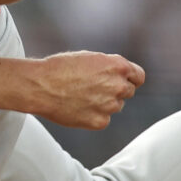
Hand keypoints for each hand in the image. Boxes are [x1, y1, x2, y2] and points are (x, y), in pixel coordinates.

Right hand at [28, 51, 145, 129]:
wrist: (41, 86)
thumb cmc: (61, 68)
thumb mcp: (90, 58)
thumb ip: (109, 67)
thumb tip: (119, 76)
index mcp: (118, 66)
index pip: (139, 76)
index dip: (131, 79)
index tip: (124, 81)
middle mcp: (118, 85)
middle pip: (128, 92)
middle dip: (115, 90)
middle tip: (94, 88)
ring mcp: (110, 105)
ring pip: (115, 106)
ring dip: (104, 103)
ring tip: (81, 96)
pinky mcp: (100, 121)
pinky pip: (104, 119)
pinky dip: (94, 115)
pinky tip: (78, 107)